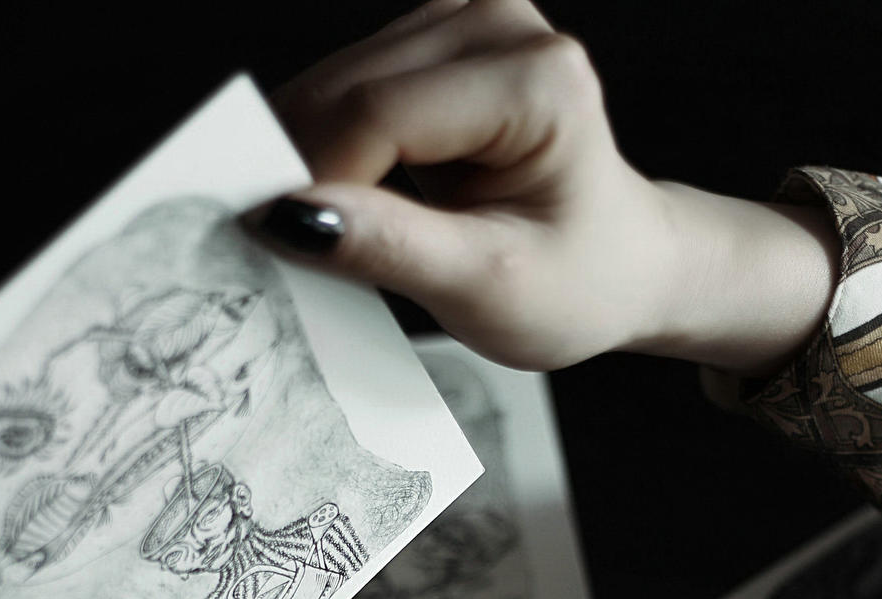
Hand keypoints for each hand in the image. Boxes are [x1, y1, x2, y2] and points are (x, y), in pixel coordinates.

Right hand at [258, 0, 837, 374]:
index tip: (265, 239)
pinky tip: (332, 200)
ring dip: (304, 157)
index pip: (383, 114)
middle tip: (265, 244)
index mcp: (538, 80)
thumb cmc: (574, 282)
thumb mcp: (485, 288)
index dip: (312, 176)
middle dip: (298, 168)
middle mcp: (501, 25)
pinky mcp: (432, 43)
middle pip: (351, 88)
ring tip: (307, 232)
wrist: (616, 264)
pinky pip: (346, 88)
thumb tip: (288, 214)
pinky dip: (323, 147)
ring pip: (336, 83)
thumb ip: (389, 248)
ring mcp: (464, 22)